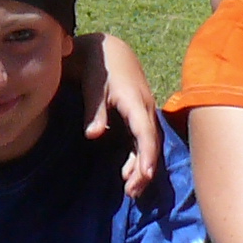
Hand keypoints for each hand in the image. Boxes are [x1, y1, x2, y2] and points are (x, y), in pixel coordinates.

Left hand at [71, 32, 162, 196]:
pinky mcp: (138, 116)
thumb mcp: (93, 85)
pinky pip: (143, 140)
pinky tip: (130, 173)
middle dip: (144, 168)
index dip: (146, 154)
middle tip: (132, 191)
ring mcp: (144, 112)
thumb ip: (94, 110)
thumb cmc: (98, 67)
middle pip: (150, 143)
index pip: (144, 131)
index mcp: (134, 101)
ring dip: (141, 166)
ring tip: (131, 190)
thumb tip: (93, 135)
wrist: (109, 50)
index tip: (144, 174)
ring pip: (148, 144)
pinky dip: (138, 157)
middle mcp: (144, 108)